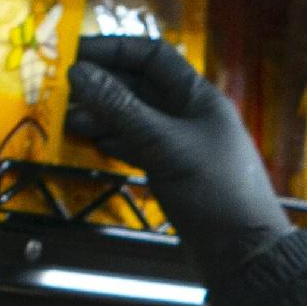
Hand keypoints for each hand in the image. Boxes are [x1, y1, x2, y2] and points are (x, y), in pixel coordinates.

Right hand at [63, 35, 289, 282]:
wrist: (243, 254)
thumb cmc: (214, 191)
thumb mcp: (166, 145)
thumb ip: (122, 109)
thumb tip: (77, 71)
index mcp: (198, 98)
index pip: (153, 57)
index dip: (115, 51)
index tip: (76, 56)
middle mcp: (190, 116)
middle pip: (140, 88)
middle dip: (102, 87)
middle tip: (63, 94)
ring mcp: (181, 146)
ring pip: (135, 120)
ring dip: (103, 117)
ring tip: (69, 122)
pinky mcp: (173, 174)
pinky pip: (138, 148)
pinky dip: (114, 143)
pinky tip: (92, 145)